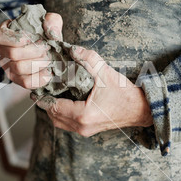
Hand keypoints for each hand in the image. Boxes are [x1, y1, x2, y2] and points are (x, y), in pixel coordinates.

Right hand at [0, 13, 62, 88]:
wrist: (47, 49)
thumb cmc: (43, 33)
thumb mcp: (48, 21)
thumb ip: (51, 21)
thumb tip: (51, 31)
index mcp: (4, 35)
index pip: (0, 36)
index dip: (17, 38)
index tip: (31, 37)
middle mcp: (3, 52)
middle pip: (13, 54)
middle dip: (34, 51)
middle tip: (46, 48)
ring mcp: (9, 67)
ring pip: (19, 68)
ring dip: (38, 63)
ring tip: (48, 58)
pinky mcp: (18, 80)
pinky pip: (25, 82)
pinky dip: (39, 77)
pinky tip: (48, 71)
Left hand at [32, 46, 153, 136]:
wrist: (141, 109)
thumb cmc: (124, 93)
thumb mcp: (105, 73)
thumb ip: (88, 59)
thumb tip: (72, 49)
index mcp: (83, 114)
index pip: (54, 107)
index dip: (43, 96)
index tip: (39, 85)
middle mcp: (82, 126)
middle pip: (53, 116)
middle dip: (46, 103)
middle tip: (43, 88)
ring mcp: (85, 131)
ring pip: (59, 122)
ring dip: (53, 110)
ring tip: (52, 93)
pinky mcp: (89, 131)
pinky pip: (68, 125)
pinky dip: (62, 114)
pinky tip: (64, 100)